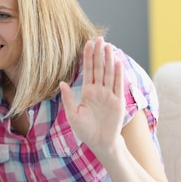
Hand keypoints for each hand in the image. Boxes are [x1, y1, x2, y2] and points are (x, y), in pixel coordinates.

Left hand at [59, 37, 124, 154]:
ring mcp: (109, 95)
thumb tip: (62, 82)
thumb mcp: (73, 115)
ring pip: (109, 73)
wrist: (100, 143)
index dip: (88, 57)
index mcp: (87, 92)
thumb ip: (68, 98)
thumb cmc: (85, 131)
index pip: (88, 71)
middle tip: (99, 38)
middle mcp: (99, 91)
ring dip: (109, 60)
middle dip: (99, 53)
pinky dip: (118, 74)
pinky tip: (117, 63)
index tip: (87, 44)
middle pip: (99, 68)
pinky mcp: (118, 102)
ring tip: (109, 46)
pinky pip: (118, 85)